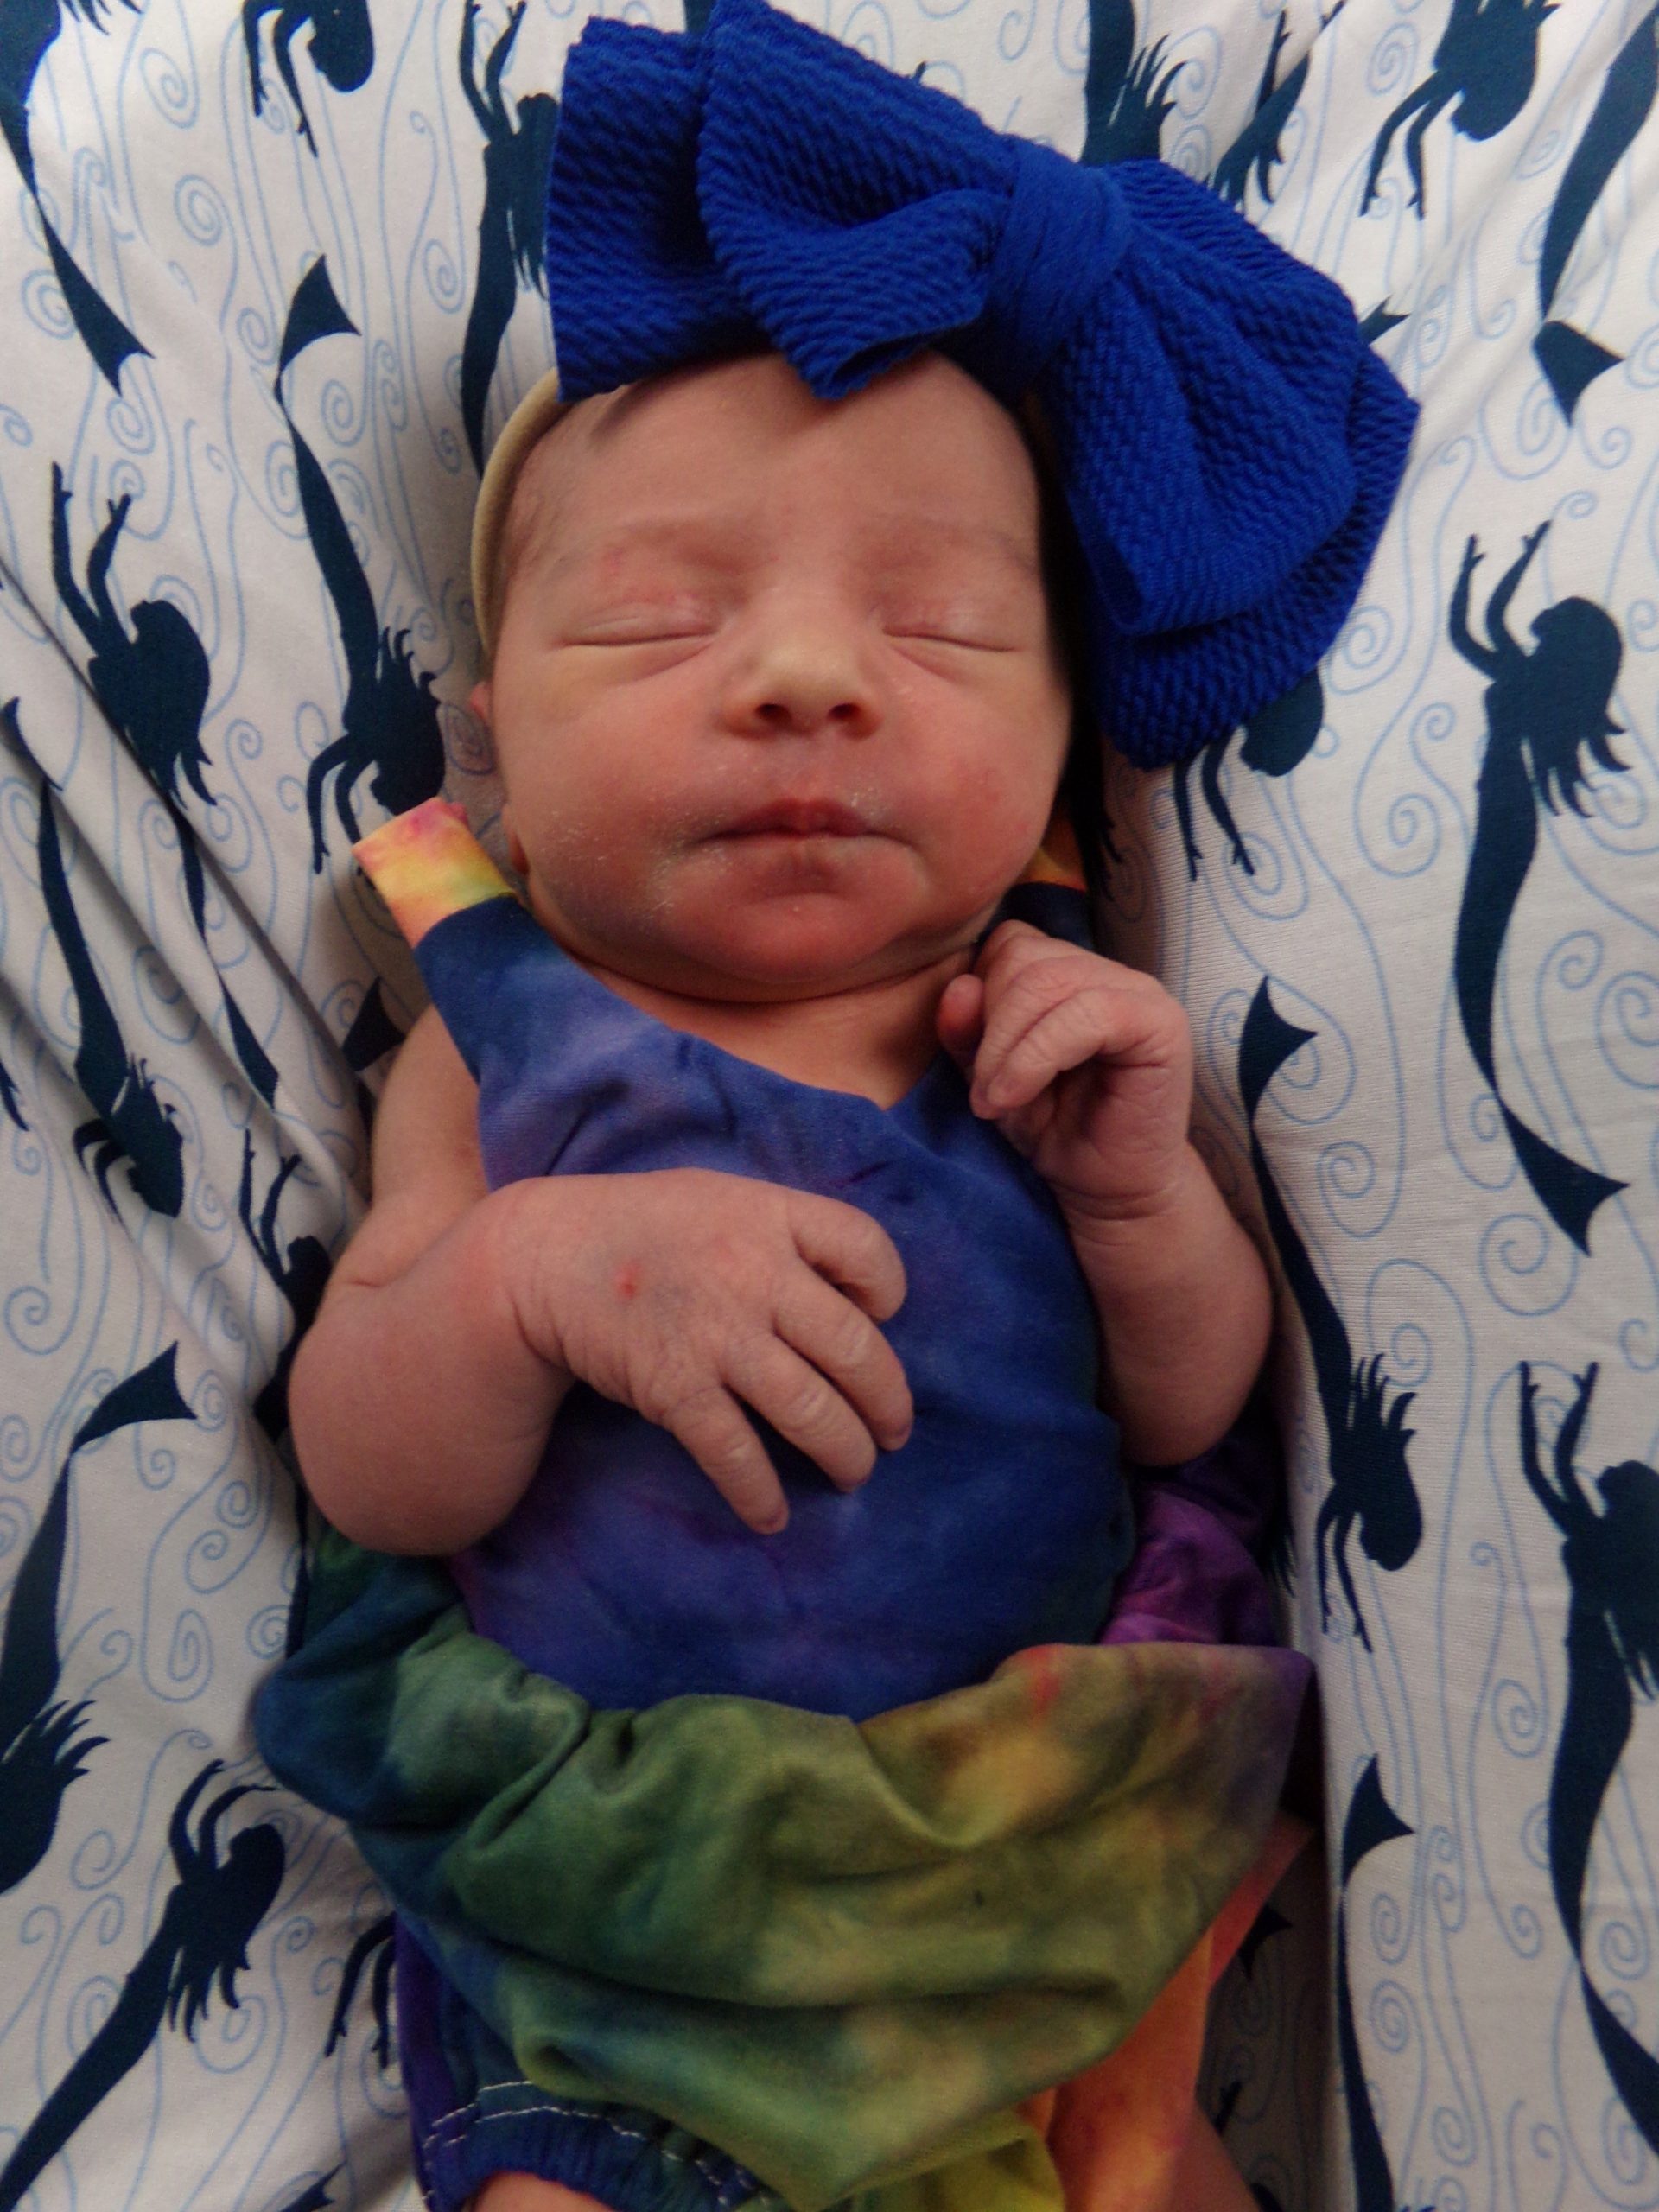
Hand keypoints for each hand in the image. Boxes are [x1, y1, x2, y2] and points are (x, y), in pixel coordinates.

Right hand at [505, 1169, 911, 1534]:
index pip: (867, 1249)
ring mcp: (716, 1333)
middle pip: (855, 1348)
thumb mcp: (722, 1199)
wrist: (544, 1256)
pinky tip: (771, 1515)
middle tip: (893, 1432)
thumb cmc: (645, 1226)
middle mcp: (754, 1273)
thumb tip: (855, 1294)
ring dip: (845, 1453)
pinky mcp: (675, 1386)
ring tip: (853, 1473)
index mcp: (770, 1215)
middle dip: (887, 1403)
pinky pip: (735, 1452)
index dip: (889, 1291)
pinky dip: (760, 1492)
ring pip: (811, 1410)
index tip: (884, 1319)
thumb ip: (785, 1233)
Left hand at [935, 921, 1193, 1232]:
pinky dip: (1035, 1056)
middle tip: (982, 1091)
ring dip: (1005, 1047)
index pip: (1009, 942)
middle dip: (988, 1026)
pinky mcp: (1160, 1023)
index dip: (979, 995)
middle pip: (1021, 957)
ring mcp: (1138, 991)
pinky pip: (1085, 1015)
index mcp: (1068, 971)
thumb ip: (967, 1032)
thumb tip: (959, 986)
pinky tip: (1015, 1097)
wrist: (1108, 1190)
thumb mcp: (990, 1077)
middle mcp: (1106, 971)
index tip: (972, 1060)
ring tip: (996, 1100)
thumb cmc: (1053, 1131)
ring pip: (1046, 981)